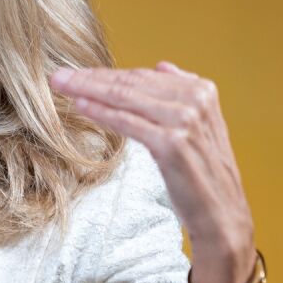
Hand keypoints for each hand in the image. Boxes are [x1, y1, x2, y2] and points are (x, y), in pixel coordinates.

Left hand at [50, 62, 256, 282]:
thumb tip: (161, 66)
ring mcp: (184, 120)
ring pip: (125, 98)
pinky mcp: (171, 143)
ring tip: (61, 84)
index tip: (79, 73)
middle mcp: (195, 100)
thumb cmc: (203, 175)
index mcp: (202, 90)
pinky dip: (101, 112)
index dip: (107, 74)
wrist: (223, 217)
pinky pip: (127, 122)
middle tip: (59, 75)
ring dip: (88, 89)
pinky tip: (80, 105)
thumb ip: (181, 94)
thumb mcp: (201, 127)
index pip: (142, 76)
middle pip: (131, 83)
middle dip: (90, 77)